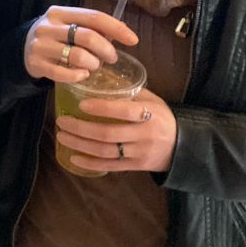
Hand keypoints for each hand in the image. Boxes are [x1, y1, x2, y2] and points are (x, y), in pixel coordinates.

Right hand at [24, 6, 137, 83]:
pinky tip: (82, 75)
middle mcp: (48, 26)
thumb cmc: (54, 37)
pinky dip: (78, 76)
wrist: (22, 50)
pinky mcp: (36, 63)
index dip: (116, 28)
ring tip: (94, 66)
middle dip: (106, 50)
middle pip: (87, 36)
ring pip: (77, 56)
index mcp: (59, 13)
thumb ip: (92, 28)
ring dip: (93, 63)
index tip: (133, 40)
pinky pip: (63, 73)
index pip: (93, 17)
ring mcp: (41, 45)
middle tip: (112, 58)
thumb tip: (122, 33)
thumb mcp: (69, 26)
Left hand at [55, 87, 176, 172]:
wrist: (184, 146)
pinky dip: (90, 164)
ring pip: (105, 152)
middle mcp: (144, 134)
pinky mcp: (135, 167)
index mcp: (149, 113)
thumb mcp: (152, 101)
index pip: (124, 111)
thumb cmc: (162, 117)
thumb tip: (98, 79)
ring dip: (80, 145)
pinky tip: (73, 157)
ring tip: (62, 136)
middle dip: (81, 128)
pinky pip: (110, 166)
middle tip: (61, 121)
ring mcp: (140, 153)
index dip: (102, 108)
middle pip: (108, 134)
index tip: (81, 104)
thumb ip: (129, 92)